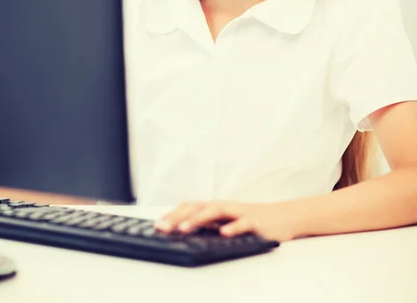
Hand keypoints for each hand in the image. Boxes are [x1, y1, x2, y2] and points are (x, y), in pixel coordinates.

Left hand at [154, 199, 300, 241]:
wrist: (283, 217)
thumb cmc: (252, 221)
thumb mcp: (227, 223)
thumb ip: (210, 225)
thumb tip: (185, 232)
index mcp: (216, 208)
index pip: (190, 207)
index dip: (173, 214)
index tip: (157, 225)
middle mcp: (225, 207)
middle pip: (198, 207)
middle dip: (179, 217)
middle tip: (163, 227)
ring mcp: (239, 212)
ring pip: (216, 211)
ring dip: (199, 219)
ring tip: (185, 228)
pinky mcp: (254, 221)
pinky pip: (242, 223)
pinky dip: (232, 227)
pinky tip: (223, 233)